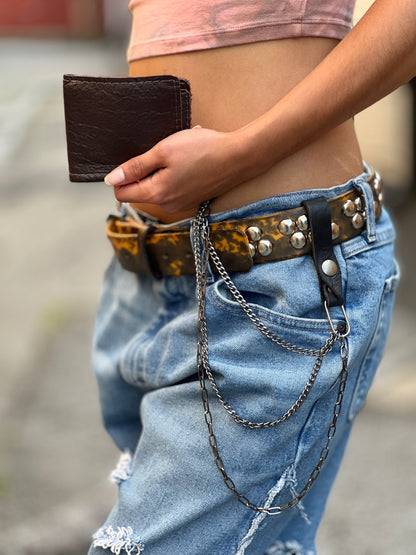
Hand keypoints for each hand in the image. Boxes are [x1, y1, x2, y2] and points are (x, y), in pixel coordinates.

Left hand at [104, 126, 254, 212]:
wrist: (239, 157)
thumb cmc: (203, 150)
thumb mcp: (163, 151)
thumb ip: (135, 167)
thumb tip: (112, 180)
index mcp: (156, 194)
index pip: (122, 193)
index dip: (122, 175)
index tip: (135, 159)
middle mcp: (167, 206)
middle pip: (140, 191)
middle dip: (144, 172)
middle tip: (162, 153)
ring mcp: (181, 205)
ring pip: (157, 189)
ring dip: (161, 172)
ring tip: (179, 156)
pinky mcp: (192, 200)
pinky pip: (172, 189)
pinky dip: (175, 175)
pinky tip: (189, 162)